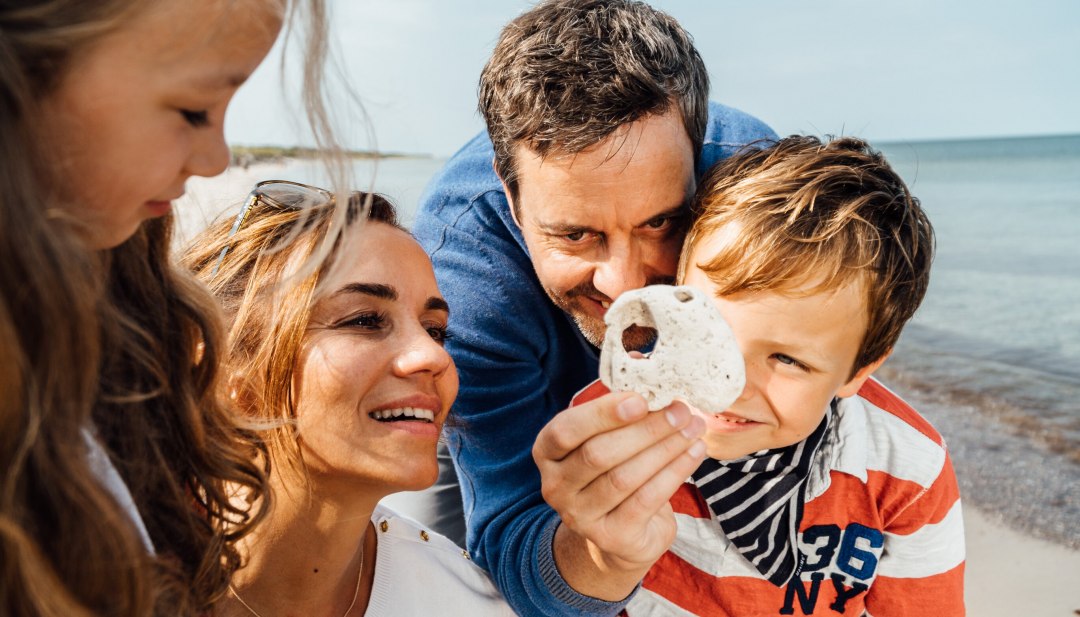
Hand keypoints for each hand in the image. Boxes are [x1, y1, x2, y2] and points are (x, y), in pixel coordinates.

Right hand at [532, 391, 706, 599]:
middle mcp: (556, 486)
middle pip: (598, 455)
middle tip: (680, 410)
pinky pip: (646, 500)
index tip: (640, 399)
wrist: (617, 534)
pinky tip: (693, 452)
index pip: (564, 430)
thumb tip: (641, 361)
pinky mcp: (611, 536)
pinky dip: (674, 473)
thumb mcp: (604, 436)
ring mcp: (580, 515)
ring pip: (625, 478)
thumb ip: (616, 404)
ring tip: (694, 427)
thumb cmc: (612, 468)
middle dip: (645, 430)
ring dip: (665, 449)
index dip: (601, 414)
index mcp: (547, 452)